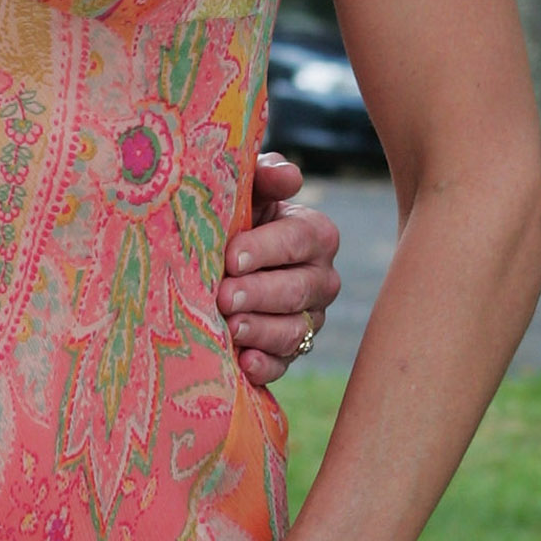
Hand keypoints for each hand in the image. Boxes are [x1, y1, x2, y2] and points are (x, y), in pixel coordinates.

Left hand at [225, 153, 340, 384]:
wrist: (220, 257)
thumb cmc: (236, 215)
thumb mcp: (248, 190)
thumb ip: (265, 175)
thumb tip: (288, 176)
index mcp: (315, 234)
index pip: (300, 240)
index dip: (267, 249)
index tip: (231, 258)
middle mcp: (320, 278)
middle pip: (298, 289)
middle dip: (260, 294)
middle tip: (224, 296)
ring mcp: (308, 318)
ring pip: (294, 330)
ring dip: (261, 331)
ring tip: (230, 328)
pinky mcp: (290, 350)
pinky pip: (285, 363)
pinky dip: (265, 365)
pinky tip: (243, 362)